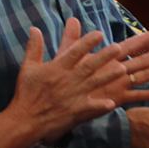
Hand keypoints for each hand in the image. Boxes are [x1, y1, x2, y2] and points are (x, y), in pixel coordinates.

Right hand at [10, 19, 129, 142]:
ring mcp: (72, 96)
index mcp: (56, 68)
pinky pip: (91, 107)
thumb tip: (34, 29)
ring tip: (122, 69)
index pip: (74, 52)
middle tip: (118, 47)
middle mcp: (67, 80)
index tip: (99, 34)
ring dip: (108, 77)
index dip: (87, 43)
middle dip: (103, 56)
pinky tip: (113, 103)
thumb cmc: (27, 91)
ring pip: (94, 83)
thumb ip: (34, 47)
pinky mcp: (75, 110)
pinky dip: (101, 105)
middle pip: (88, 66)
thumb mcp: (28, 66)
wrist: (25, 118)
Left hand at [57, 20, 148, 106]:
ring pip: (141, 77)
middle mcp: (115, 72)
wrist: (58, 98)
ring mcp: (116, 86)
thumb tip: (72, 19)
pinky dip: (147, 95)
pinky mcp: (114, 99)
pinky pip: (134, 97)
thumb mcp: (67, 55)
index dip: (140, 41)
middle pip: (139, 62)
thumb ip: (72, 38)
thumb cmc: (62, 76)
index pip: (126, 47)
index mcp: (105, 60)